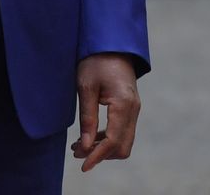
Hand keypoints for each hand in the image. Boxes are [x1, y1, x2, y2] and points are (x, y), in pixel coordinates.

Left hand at [71, 53, 139, 171]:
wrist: (111, 43)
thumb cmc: (95, 61)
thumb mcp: (85, 87)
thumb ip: (87, 118)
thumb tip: (85, 147)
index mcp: (124, 104)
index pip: (113, 141)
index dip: (97, 156)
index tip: (82, 166)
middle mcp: (134, 110)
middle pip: (122, 147)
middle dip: (100, 154)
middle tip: (75, 152)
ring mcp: (134, 109)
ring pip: (123, 141)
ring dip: (103, 148)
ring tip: (77, 146)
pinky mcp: (130, 107)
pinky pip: (122, 132)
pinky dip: (107, 139)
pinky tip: (89, 137)